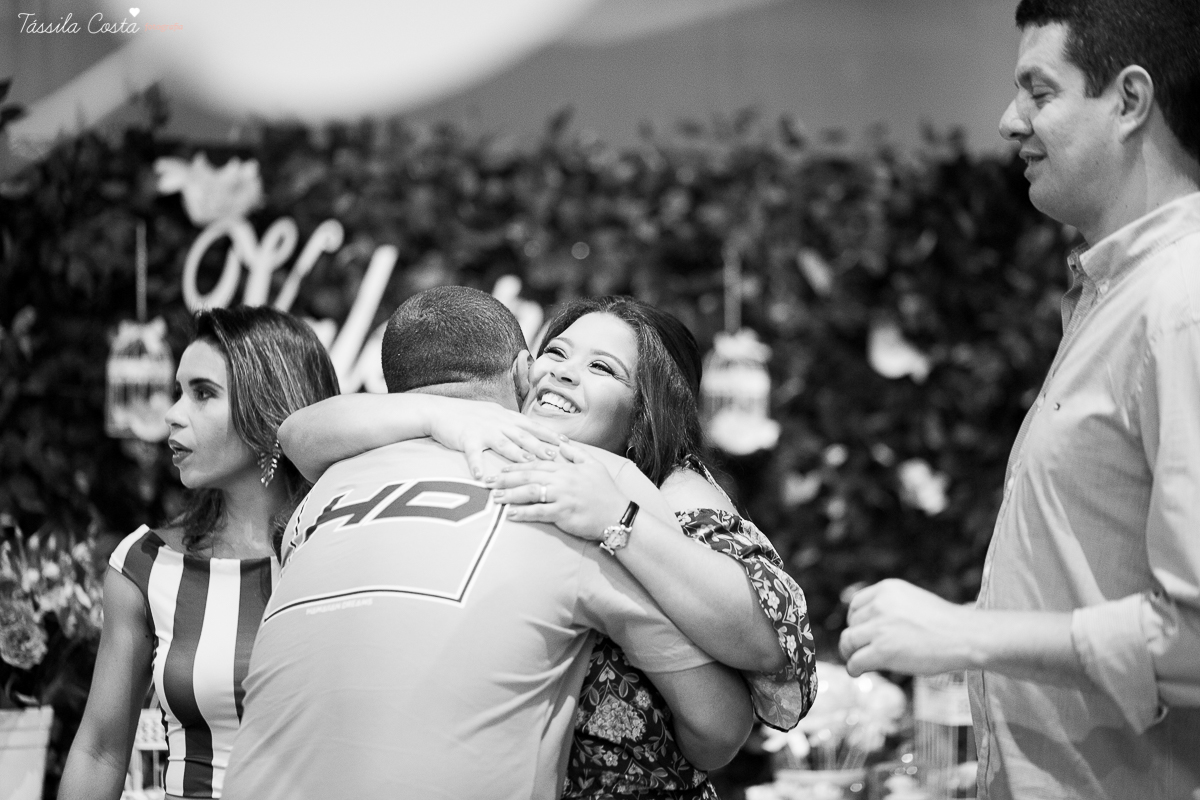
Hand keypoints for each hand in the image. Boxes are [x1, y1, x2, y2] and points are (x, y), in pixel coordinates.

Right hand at [426, 398, 564, 478]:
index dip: (550, 434)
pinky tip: (480, 477)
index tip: (566, 443)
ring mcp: (483, 430)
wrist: (439, 410)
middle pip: (524, 435)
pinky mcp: (466, 439)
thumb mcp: (493, 414)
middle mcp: (498, 422)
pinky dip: (476, 465)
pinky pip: (473, 454)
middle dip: (541, 446)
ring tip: (529, 464)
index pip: (533, 426)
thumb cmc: (468, 415)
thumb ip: (510, 423)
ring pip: (504, 443)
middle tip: (555, 456)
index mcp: (506, 417)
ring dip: (517, 454)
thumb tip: (529, 431)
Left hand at [487, 442, 628, 539]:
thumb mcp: (594, 465)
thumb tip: (561, 442)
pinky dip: (524, 513)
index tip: (501, 468)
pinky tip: (511, 514)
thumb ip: (576, 453)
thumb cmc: (606, 491)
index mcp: (567, 468)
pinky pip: (539, 512)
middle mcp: (562, 479)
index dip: (517, 465)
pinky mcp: (563, 513)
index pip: (536, 463)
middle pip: (528, 475)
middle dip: (506, 478)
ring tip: (495, 497)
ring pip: (530, 492)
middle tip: (488, 482)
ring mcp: (562, 496)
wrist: (618, 514)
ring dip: (510, 495)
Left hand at [838, 579, 977, 676]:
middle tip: (860, 651)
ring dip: (850, 653)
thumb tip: (867, 625)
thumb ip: (890, 607)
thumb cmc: (945, 624)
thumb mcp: (912, 601)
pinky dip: (853, 668)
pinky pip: (856, 661)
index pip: (855, 604)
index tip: (860, 632)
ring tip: (856, 662)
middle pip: (852, 624)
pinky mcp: (882, 650)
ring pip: (849, 641)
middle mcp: (880, 604)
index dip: (855, 621)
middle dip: (855, 638)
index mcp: (887, 589)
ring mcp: (880, 627)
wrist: (965, 636)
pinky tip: (858, 672)